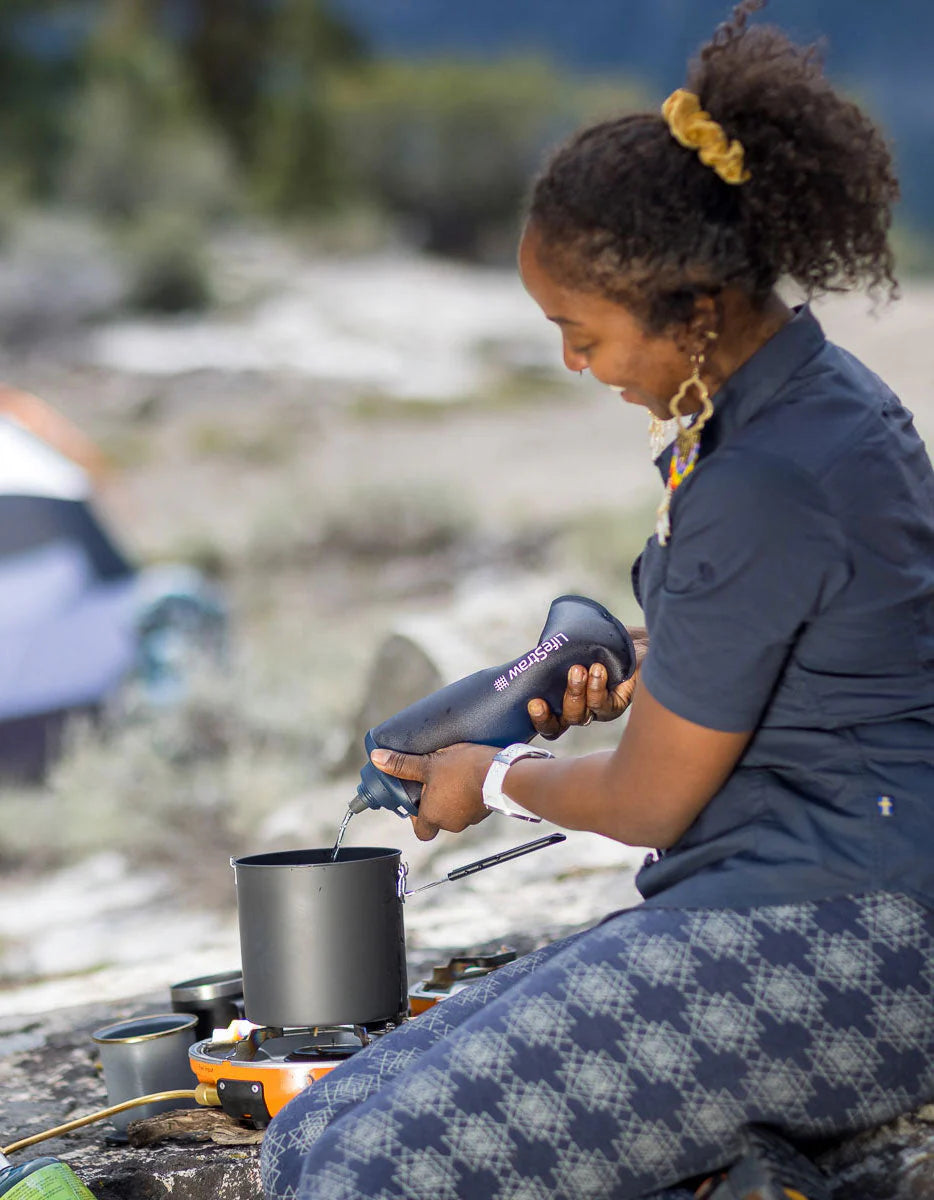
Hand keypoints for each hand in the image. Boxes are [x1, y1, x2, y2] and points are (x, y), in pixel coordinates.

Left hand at [369, 742, 496, 841]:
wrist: (502, 773)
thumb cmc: (464, 769)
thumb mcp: (429, 763)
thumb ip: (403, 764)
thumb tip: (377, 759)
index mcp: (434, 816)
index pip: (420, 831)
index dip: (416, 819)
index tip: (417, 801)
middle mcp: (451, 823)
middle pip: (438, 820)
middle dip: (436, 803)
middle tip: (435, 782)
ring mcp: (470, 819)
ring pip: (456, 813)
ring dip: (454, 799)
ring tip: (455, 777)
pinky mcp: (485, 812)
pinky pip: (472, 807)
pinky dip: (470, 797)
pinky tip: (471, 779)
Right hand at [528, 627, 648, 739]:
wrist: (636, 639)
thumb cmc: (601, 642)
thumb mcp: (575, 647)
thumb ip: (557, 654)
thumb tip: (538, 654)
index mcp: (562, 699)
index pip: (546, 722)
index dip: (538, 719)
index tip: (533, 703)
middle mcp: (578, 709)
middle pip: (558, 726)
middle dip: (547, 716)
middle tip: (540, 699)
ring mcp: (597, 710)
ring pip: (579, 716)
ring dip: (574, 693)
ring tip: (577, 669)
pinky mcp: (616, 706)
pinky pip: (603, 706)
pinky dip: (597, 688)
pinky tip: (598, 670)